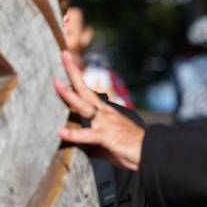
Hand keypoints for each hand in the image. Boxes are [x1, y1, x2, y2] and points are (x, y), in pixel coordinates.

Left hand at [54, 51, 145, 170]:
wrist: (150, 152)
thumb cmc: (130, 148)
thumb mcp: (108, 140)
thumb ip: (90, 138)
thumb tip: (75, 143)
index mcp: (105, 112)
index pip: (88, 91)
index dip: (77, 77)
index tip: (68, 61)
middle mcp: (104, 113)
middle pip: (85, 89)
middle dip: (73, 72)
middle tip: (64, 54)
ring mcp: (105, 123)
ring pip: (84, 107)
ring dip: (69, 96)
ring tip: (56, 84)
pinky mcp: (107, 137)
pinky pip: (88, 134)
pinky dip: (74, 134)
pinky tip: (60, 132)